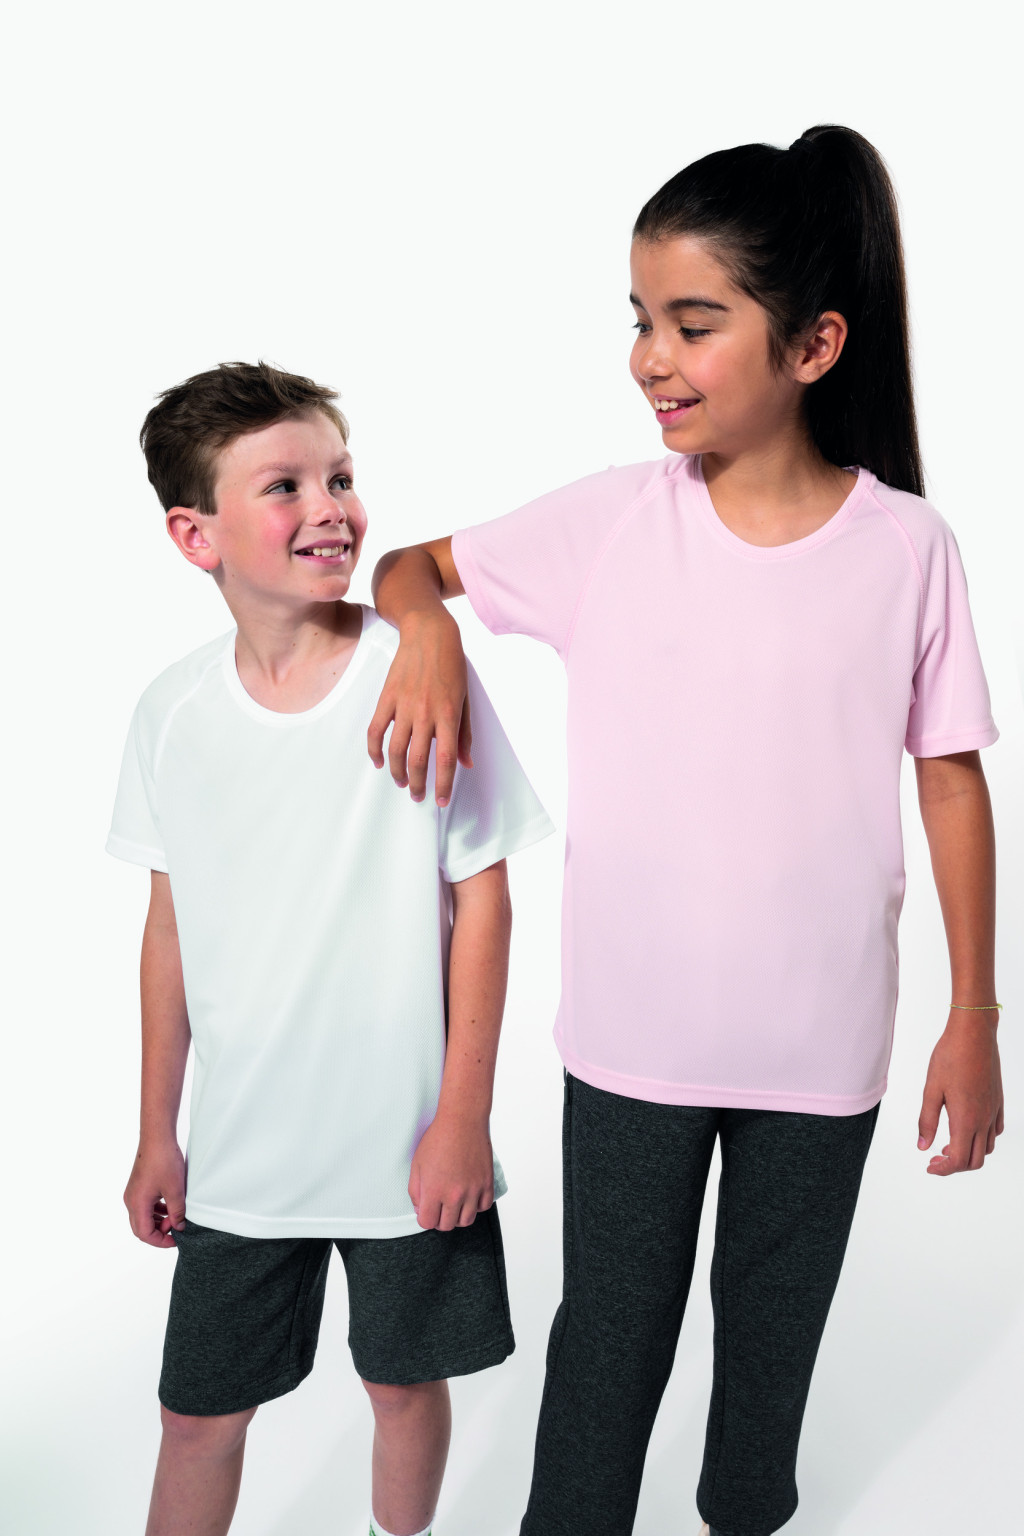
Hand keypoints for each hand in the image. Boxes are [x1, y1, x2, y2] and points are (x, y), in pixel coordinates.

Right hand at [124, 1140, 186, 1245]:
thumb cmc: (164, 1161)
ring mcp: (132, 1193)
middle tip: (176, 1228)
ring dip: (157, 1221)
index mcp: (137, 1204)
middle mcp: (130, 1200)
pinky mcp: (137, 1186)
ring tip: (175, 1217)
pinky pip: (144, 1205)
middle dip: (158, 1233)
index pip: (144, 1234)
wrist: (156, 1137)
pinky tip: (169, 1206)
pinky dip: (155, 1211)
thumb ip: (177, 1212)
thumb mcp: (176, 1190)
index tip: (176, 1240)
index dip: (160, 1241)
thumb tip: (179, 1227)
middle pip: (140, 1228)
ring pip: (142, 1217)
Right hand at [367, 610, 471, 806]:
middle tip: (418, 796)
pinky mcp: (387, 698)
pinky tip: (379, 762)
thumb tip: (466, 763)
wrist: (429, 634)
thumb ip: (465, 733)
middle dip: (418, 784)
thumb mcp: (465, 700)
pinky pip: (376, 730)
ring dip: (397, 772)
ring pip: (396, 750)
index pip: (445, 759)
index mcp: (448, 715)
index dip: (443, 784)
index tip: (441, 800)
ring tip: (401, 783)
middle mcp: (425, 714)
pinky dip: (374, 750)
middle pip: (417, 760)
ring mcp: (404, 706)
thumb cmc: (452, 666)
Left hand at [408, 1113, 494, 1230]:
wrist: (462, 1121)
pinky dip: (476, 1205)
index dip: (425, 1218)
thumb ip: (415, 1191)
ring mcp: (473, 1190)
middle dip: (440, 1219)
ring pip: (466, 1221)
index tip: (426, 1209)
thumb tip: (420, 1208)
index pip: (427, 1223)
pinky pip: (483, 1207)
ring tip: (454, 1203)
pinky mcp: (486, 1183)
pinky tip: (469, 1195)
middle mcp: (454, 1195)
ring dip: (458, 1216)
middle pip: (447, 1225)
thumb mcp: (416, 1164)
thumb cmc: (437, 1139)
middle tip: (439, 1206)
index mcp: (434, 1190)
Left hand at [917, 1011, 1003, 1173]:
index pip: (959, 1161)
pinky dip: (983, 1138)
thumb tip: (922, 1146)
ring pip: (988, 1147)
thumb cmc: (950, 1057)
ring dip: (970, 1153)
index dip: (943, 1169)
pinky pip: (996, 1130)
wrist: (974, 1034)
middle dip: (955, 1166)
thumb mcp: (931, 1090)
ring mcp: (994, 1111)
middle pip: (976, 1160)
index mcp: (966, 1120)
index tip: (929, 1165)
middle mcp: (984, 1120)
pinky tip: (967, 1128)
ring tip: (949, 1143)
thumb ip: (926, 1121)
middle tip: (936, 1157)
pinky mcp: (998, 1101)